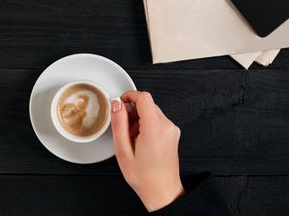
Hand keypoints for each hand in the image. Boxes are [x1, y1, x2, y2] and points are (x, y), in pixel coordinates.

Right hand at [111, 90, 184, 211]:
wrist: (162, 192)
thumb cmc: (144, 177)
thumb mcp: (122, 150)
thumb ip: (118, 124)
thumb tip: (116, 104)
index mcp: (155, 128)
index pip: (144, 97)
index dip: (129, 96)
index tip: (120, 103)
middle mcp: (167, 126)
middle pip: (147, 104)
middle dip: (132, 112)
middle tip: (124, 130)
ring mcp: (172, 130)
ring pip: (152, 112)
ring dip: (139, 120)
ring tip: (132, 140)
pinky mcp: (173, 134)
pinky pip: (157, 121)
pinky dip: (147, 126)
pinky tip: (141, 142)